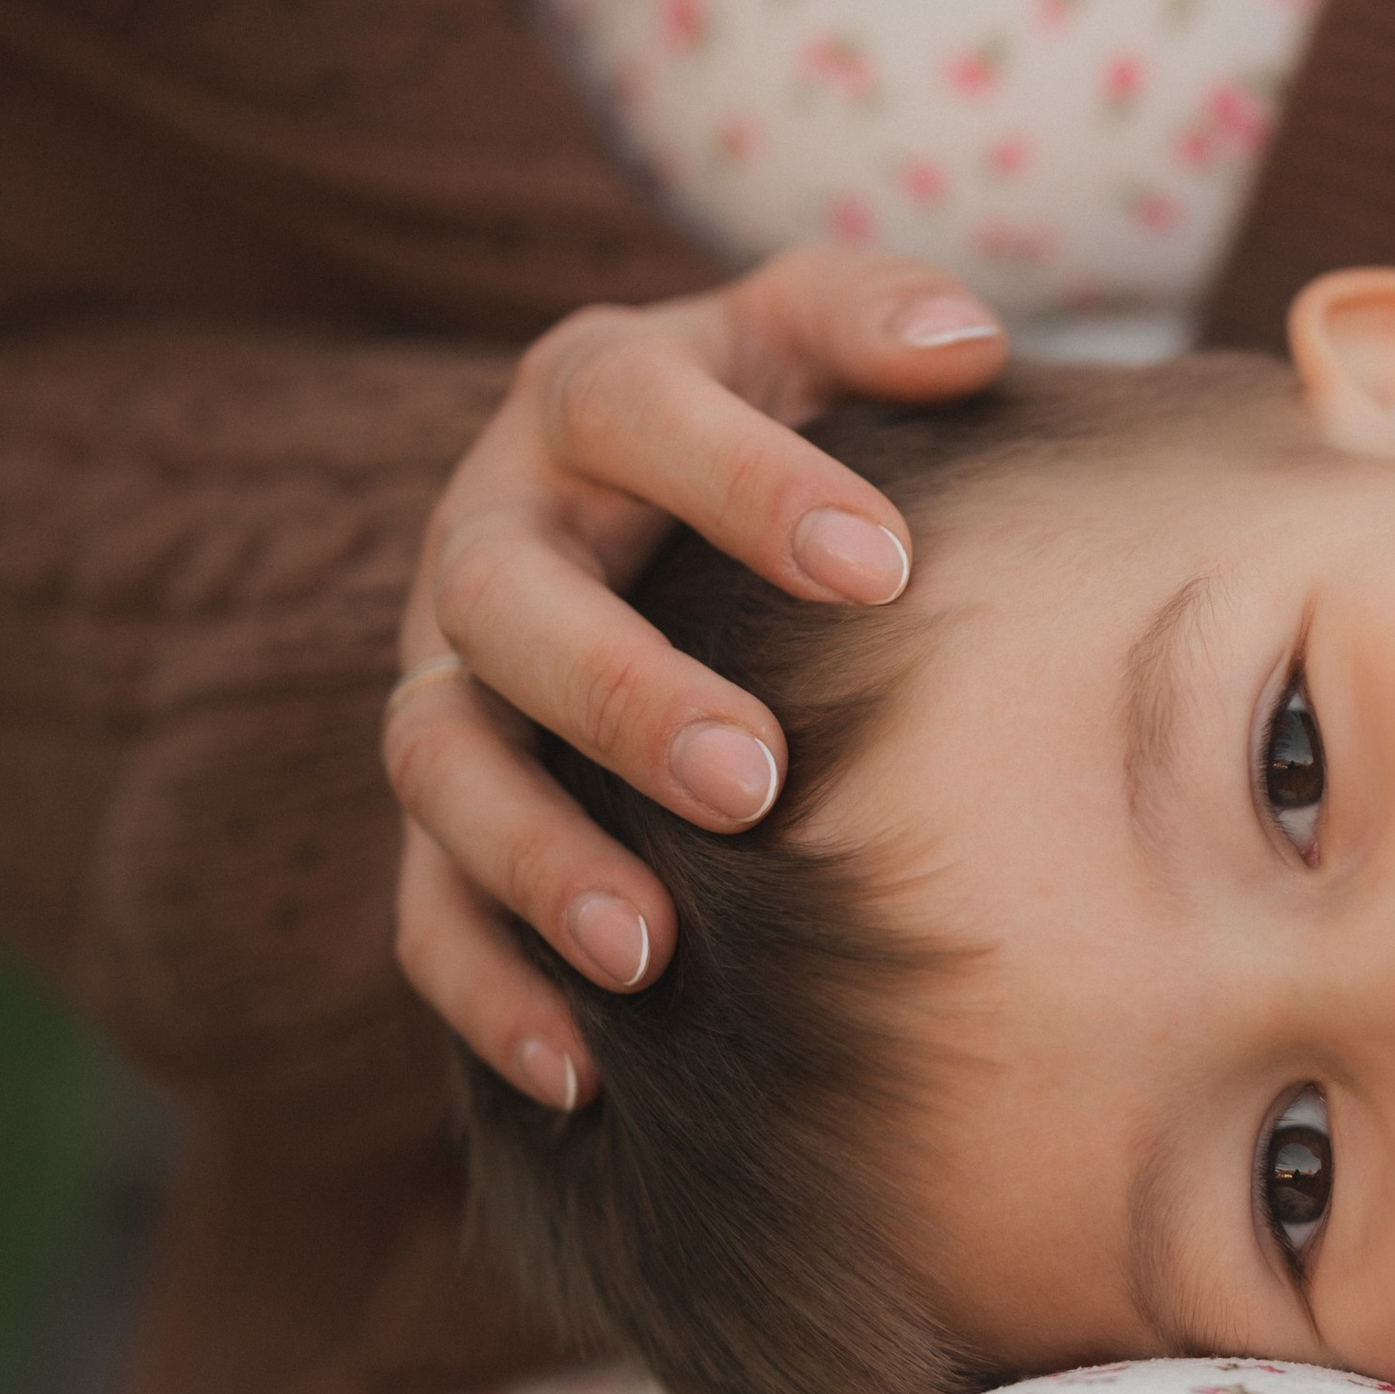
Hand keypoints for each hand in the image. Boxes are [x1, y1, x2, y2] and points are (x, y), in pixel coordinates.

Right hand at [384, 247, 1004, 1103]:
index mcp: (583, 397)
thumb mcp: (804, 338)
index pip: (634, 409)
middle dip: (621, 695)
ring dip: (536, 860)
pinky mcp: (434, 813)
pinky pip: (424, 910)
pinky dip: (490, 993)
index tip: (878, 564)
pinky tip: (583, 1075)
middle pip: (506, 604)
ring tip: (651, 950)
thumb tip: (970, 345)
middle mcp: (488, 534)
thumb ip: (874, 317)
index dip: (745, 481)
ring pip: (441, 766)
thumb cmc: (764, 422)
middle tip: (755, 780)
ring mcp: (444, 678)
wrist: (640, 511)